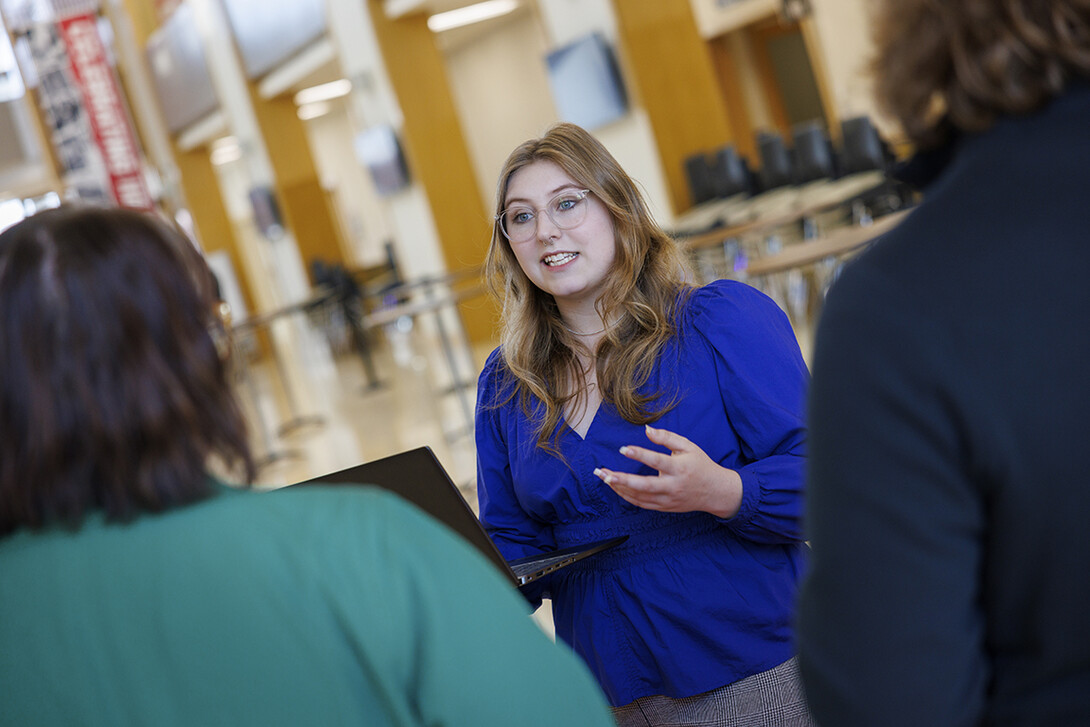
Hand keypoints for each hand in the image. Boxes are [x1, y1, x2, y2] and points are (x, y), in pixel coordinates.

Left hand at [594, 425, 742, 517]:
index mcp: (680, 468)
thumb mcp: (688, 446)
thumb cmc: (700, 465)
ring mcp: (668, 499)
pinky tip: (615, 487)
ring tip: (603, 477)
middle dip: (622, 480)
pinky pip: (641, 504)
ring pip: (640, 497)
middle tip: (605, 474)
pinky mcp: (664, 507)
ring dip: (619, 488)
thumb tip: (646, 429)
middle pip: (645, 485)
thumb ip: (667, 437)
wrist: (714, 492)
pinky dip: (627, 497)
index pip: (657, 461)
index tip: (623, 448)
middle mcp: (673, 486)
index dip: (640, 454)